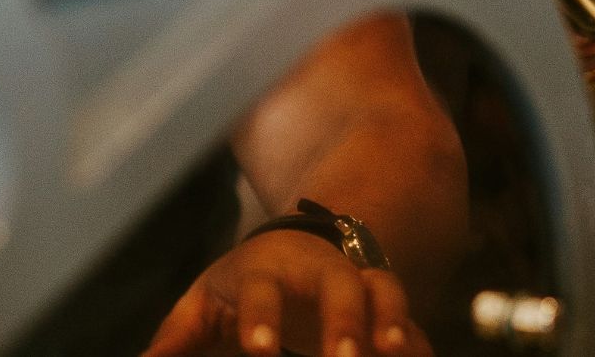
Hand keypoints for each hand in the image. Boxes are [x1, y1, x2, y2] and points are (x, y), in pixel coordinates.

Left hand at [142, 230, 432, 356]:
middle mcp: (321, 268)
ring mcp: (358, 280)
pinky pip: (407, 315)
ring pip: (384, 291)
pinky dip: (416, 337)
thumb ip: (178, 337)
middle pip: (339, 286)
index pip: (264, 290)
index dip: (261, 319)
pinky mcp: (384, 300)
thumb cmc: (241, 286)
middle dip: (343, 322)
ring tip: (395, 353)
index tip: (261, 350)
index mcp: (268, 268)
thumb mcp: (205, 302)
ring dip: (392, 321)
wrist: (298, 248)